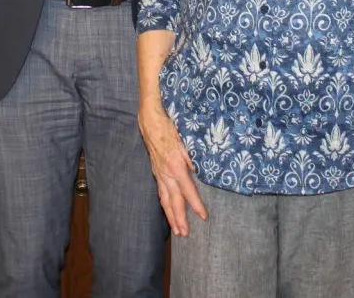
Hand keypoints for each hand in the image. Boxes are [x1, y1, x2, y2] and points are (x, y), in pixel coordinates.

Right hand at [138, 103, 206, 235]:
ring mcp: (159, 173)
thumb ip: (192, 157)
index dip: (195, 204)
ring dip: (171, 216)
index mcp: (175, 166)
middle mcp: (166, 173)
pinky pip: (160, 192)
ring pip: (164, 199)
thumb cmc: (169, 127)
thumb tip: (198, 172)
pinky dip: (165, 205)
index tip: (203, 216)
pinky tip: (168, 211)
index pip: (187, 190)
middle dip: (179, 218)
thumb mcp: (185, 139)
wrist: (150, 121)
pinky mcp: (156, 171)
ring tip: (177, 231)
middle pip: (173, 201)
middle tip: (185, 234)